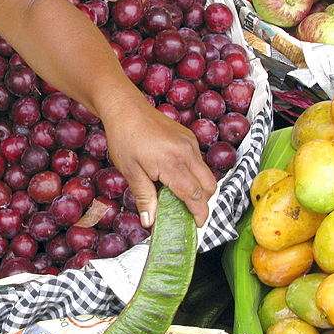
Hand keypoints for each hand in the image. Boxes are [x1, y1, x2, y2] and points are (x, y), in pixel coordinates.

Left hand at [100, 94, 216, 227]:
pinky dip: (194, 174)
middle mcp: (187, 152)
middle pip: (209, 186)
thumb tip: (150, 221)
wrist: (126, 108)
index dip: (199, 213)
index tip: (197, 225)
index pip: (195, 195)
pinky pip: (199, 161)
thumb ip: (144, 197)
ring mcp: (190, 143)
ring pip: (206, 174)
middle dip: (203, 203)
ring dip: (199, 188)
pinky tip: (176, 178)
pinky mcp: (189, 137)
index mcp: (172, 162)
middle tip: (187, 213)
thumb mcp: (130, 171)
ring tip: (179, 196)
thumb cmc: (124, 138)